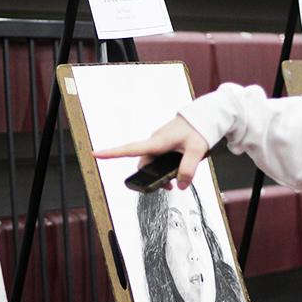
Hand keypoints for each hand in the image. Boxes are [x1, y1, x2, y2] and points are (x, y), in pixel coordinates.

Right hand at [93, 115, 208, 189]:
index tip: (95, 154)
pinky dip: (167, 164)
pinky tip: (181, 165)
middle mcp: (155, 141)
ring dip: (161, 172)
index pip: (131, 149)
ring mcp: (160, 141)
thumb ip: (188, 170)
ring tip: (179, 178)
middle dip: (152, 177)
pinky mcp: (166, 142)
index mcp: (158, 141)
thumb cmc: (200, 129)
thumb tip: (180, 185)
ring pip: (154, 161)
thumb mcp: (197, 151)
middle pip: (145, 164)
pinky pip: (161, 156)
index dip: (112, 153)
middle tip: (169, 186)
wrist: (206, 115)